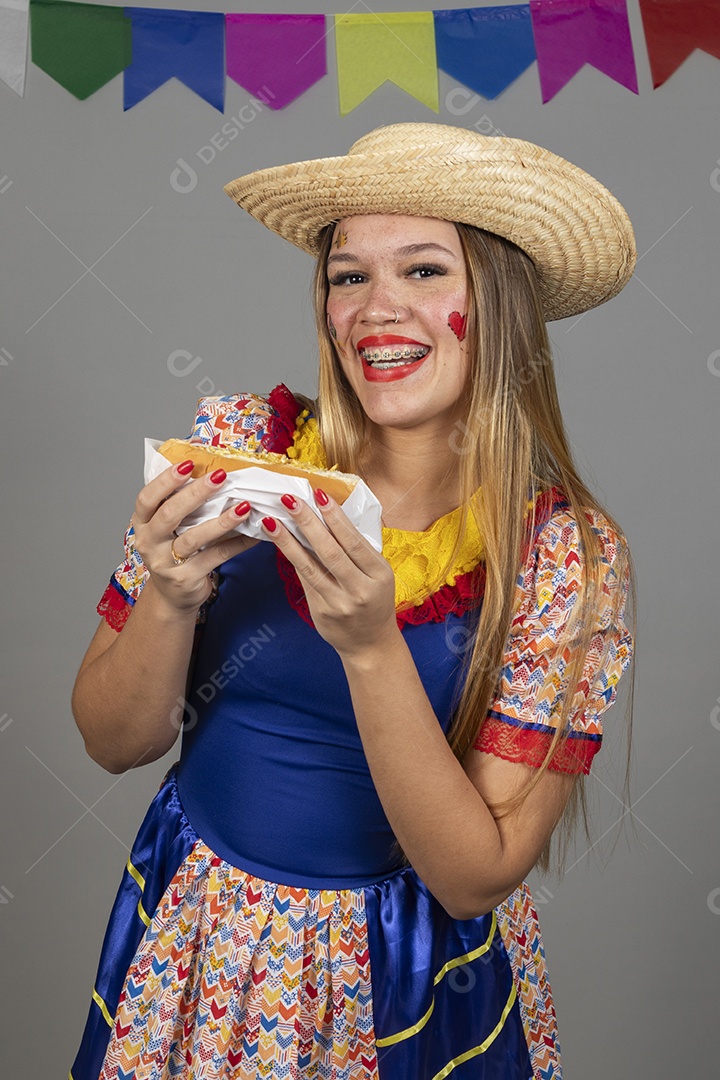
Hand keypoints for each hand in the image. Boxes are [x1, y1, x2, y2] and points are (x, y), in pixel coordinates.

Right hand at [131, 460, 258, 615]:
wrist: (171, 595)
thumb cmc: (173, 552)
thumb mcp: (168, 528)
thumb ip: (180, 505)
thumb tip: (213, 472)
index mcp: (142, 524)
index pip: (147, 498)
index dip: (165, 480)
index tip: (187, 464)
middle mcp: (149, 542)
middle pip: (169, 514)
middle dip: (196, 493)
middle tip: (220, 476)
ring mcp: (166, 563)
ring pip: (194, 538)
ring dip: (221, 521)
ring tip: (243, 507)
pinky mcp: (186, 579)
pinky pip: (216, 557)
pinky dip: (236, 544)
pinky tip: (253, 535)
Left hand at [261, 489, 398, 658]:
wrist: (370, 644)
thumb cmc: (375, 600)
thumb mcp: (380, 574)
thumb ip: (360, 550)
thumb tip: (334, 514)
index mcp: (380, 575)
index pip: (354, 542)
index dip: (336, 518)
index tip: (319, 495)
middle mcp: (360, 590)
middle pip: (330, 552)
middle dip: (308, 523)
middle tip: (290, 500)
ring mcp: (339, 603)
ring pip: (310, 567)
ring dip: (288, 541)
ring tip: (272, 521)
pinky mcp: (321, 612)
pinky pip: (304, 580)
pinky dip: (291, 558)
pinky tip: (279, 541)